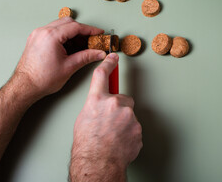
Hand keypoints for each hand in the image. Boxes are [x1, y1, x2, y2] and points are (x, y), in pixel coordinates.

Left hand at [15, 17, 105, 100]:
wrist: (25, 86)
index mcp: (51, 36)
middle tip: (92, 39)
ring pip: (60, 25)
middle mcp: (42, 32)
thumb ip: (87, 57)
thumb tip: (98, 53)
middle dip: (82, 29)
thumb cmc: (42, 78)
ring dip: (72, 32)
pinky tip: (70, 45)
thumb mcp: (69, 67)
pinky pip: (52, 30)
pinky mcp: (36, 39)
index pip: (76, 27)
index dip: (90, 30)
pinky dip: (63, 34)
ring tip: (82, 44)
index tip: (99, 33)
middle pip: (68, 22)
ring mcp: (38, 34)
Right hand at [69, 53, 142, 181]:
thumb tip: (102, 107)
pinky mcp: (138, 128)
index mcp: (97, 100)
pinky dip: (129, 133)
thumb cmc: (87, 145)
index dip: (108, 64)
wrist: (98, 163)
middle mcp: (115, 104)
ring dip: (124, 122)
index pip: (102, 75)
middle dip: (120, 108)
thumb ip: (96, 106)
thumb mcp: (84, 118)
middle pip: (124, 99)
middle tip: (111, 123)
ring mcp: (129, 116)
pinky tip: (120, 141)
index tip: (114, 58)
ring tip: (113, 135)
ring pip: (130, 114)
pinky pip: (134, 127)